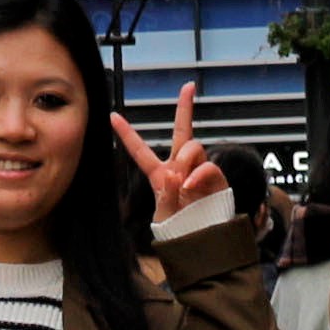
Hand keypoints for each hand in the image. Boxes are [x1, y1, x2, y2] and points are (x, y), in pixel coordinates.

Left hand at [115, 82, 225, 218]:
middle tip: (189, 86)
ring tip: (182, 183)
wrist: (202, 243)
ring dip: (185, 160)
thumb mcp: (165, 215)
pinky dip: (198, 174)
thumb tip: (176, 174)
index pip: (140, 151)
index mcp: (159, 174)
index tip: (113, 115)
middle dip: (185, 107)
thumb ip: (167, 195)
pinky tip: (189, 185)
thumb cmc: (180, 230)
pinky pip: (208, 166)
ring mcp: (199, 170)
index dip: (127, 134)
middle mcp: (181, 167)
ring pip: (192, 147)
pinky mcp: (216, 178)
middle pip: (181, 131)